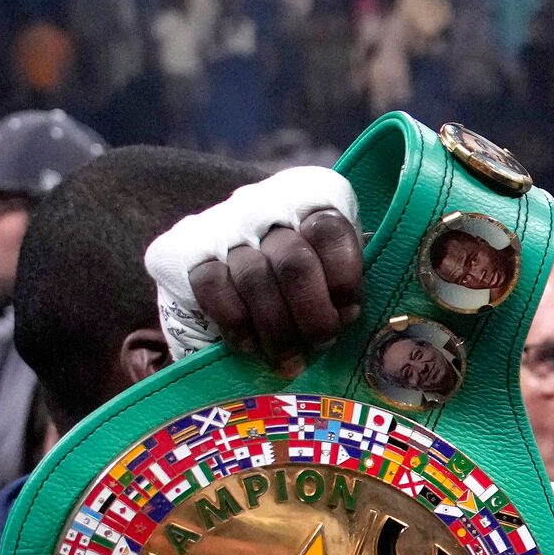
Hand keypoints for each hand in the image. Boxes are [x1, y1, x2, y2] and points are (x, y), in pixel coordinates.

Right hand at [188, 209, 365, 371]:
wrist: (224, 281)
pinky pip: (214, 290)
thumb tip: (373, 335)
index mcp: (311, 197)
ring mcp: (219, 224)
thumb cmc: (298, 287)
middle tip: (318, 345)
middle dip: (312, 317)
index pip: (331, 231)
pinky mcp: (179, 249)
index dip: (343, 283)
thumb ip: (348, 285)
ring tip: (288, 357)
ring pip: (254, 281)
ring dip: (277, 331)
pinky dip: (237, 326)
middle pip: (294, 263)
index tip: (347, 314)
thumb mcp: (332, 274)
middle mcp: (263, 202)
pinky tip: (249, 344)